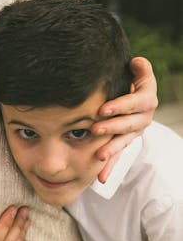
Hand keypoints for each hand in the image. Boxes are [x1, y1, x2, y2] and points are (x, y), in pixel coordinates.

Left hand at [91, 57, 157, 182]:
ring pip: (124, 142)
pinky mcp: (124, 142)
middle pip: (129, 124)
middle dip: (112, 127)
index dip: (121, 105)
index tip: (103, 109)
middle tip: (95, 129)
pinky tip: (101, 179)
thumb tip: (137, 61)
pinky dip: (110, 167)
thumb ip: (140, 69)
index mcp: (146, 101)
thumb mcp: (138, 74)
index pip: (136, 102)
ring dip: (112, 149)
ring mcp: (133, 132)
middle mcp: (142, 118)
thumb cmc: (129, 81)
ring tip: (99, 155)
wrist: (131, 97)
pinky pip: (118, 156)